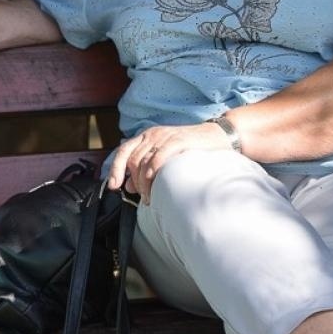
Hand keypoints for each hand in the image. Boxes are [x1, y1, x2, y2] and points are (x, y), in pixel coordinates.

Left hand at [106, 123, 227, 204]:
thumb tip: (128, 186)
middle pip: (132, 160)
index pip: (124, 151)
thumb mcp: (166, 158)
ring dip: (144, 183)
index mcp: (147, 137)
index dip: (116, 169)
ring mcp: (165, 137)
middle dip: (135, 182)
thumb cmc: (192, 150)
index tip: (114, 186)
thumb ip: (147, 170)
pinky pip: (158, 157)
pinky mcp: (178, 141)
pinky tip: (156, 185)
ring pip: (143, 161)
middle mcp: (153, 135)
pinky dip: (153, 173)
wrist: (218, 137)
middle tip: (145, 198)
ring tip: (152, 198)